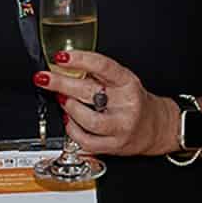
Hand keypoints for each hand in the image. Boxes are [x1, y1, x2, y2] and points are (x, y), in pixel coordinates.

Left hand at [37, 50, 175, 158]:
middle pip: (89, 91)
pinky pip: (87, 140)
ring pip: (88, 119)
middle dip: (61, 83)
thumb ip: (98, 74)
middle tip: (44, 78)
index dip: (80, 59)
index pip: (103, 66)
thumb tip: (65, 66)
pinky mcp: (114, 145)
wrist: (157, 127)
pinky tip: (69, 121)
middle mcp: (126, 103)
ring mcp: (121, 126)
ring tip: (61, 100)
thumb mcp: (123, 81)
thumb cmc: (134, 101)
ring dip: (68, 108)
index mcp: (128, 82)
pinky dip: (72, 130)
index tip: (60, 57)